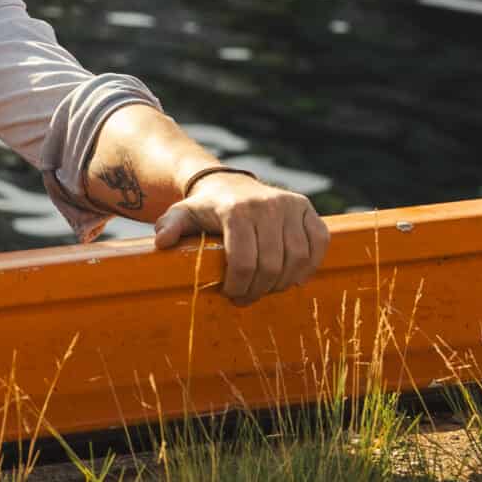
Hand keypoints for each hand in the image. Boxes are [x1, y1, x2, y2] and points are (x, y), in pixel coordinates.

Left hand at [154, 173, 327, 305]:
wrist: (228, 185)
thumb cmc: (205, 209)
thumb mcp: (182, 214)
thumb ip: (170, 226)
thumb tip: (162, 242)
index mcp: (236, 211)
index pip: (244, 261)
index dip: (239, 286)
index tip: (231, 295)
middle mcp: (267, 205)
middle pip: (272, 264)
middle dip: (259, 289)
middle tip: (247, 297)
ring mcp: (290, 205)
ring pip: (297, 258)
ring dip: (283, 282)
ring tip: (267, 288)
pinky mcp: (307, 208)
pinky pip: (319, 242)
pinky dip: (310, 264)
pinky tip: (294, 277)